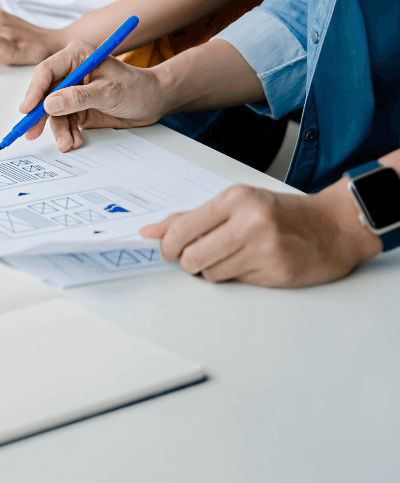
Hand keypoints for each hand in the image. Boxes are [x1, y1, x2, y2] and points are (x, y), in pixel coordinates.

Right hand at [18, 41, 170, 150]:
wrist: (154, 103)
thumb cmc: (138, 87)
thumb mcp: (109, 91)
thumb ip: (78, 98)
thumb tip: (50, 104)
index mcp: (77, 56)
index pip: (46, 71)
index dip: (34, 91)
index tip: (28, 109)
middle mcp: (71, 72)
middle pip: (44, 94)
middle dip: (39, 116)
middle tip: (31, 132)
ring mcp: (72, 91)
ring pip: (53, 113)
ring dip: (58, 130)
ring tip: (66, 143)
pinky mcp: (76, 108)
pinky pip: (64, 122)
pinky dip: (66, 133)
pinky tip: (73, 140)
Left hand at [139, 183, 381, 287]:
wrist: (334, 227)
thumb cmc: (281, 213)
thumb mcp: (236, 204)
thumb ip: (190, 218)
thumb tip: (149, 233)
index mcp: (235, 200)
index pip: (182, 229)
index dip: (168, 246)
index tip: (167, 251)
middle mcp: (250, 222)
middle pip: (192, 257)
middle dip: (188, 262)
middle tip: (198, 256)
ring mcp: (265, 248)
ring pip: (211, 273)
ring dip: (213, 270)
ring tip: (232, 256)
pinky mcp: (277, 272)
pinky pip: (236, 282)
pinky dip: (237, 275)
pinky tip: (252, 262)